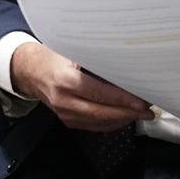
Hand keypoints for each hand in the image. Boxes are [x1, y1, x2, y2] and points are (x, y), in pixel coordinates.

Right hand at [10, 43, 151, 131]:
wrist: (31, 71)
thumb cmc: (53, 56)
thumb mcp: (71, 51)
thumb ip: (94, 59)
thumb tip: (125, 65)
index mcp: (65, 80)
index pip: (100, 93)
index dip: (123, 99)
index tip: (142, 100)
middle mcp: (64, 101)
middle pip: (102, 113)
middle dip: (128, 113)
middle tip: (148, 110)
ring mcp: (65, 114)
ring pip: (100, 123)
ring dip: (123, 119)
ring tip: (140, 113)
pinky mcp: (68, 122)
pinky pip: (94, 127)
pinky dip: (112, 123)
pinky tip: (124, 116)